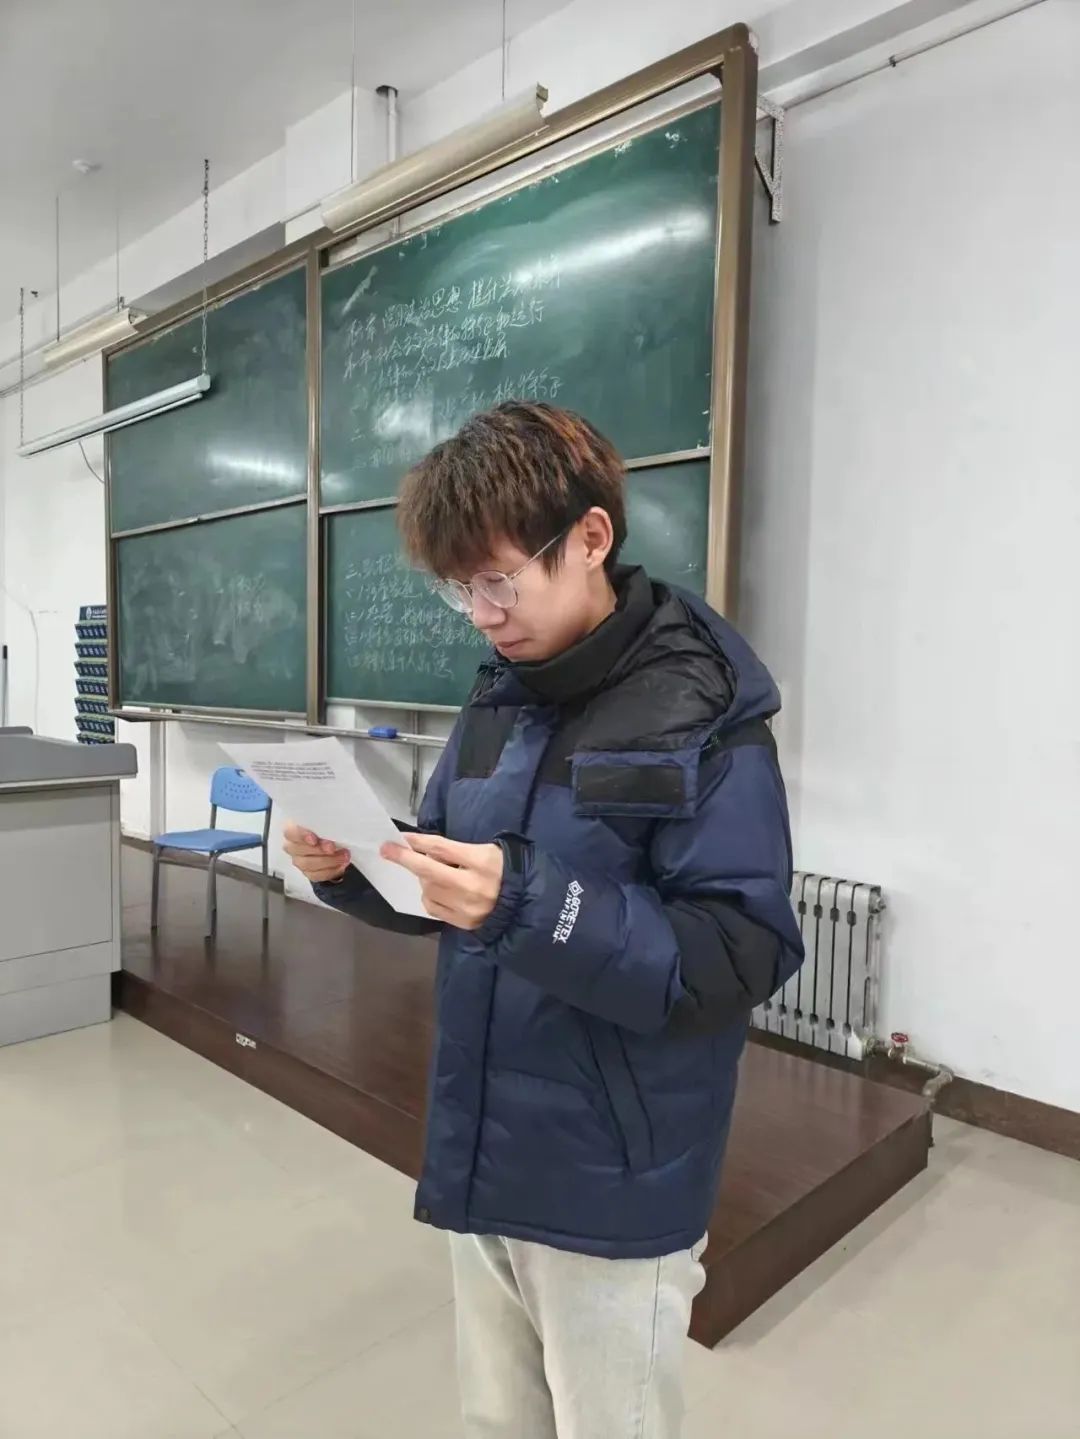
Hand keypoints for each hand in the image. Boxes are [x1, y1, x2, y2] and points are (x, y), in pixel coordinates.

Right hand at [282, 820, 350, 884]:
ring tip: (343, 856)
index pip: (290, 832)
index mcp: (293, 830)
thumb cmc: (326, 832)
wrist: (334, 847)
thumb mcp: (326, 825)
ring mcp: (299, 861)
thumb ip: (325, 826)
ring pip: (308, 864)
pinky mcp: (308, 873)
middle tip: (332, 848)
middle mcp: (293, 846)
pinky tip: (341, 865)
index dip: (301, 836)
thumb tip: (334, 827)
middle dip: (318, 849)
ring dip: (328, 860)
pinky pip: (316, 875)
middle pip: (298, 850)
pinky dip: (331, 870)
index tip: (314, 839)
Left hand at [381, 833, 503, 929]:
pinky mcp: (462, 922)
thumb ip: (458, 850)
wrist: (523, 905)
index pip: (442, 849)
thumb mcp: (489, 851)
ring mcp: (465, 907)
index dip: (419, 842)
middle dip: (405, 859)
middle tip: (387, 850)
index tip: (402, 838)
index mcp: (482, 862)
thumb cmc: (505, 872)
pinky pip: (432, 907)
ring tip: (437, 874)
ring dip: (424, 879)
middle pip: (429, 870)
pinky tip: (438, 890)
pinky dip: (429, 895)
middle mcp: (472, 886)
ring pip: (428, 890)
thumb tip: (425, 850)